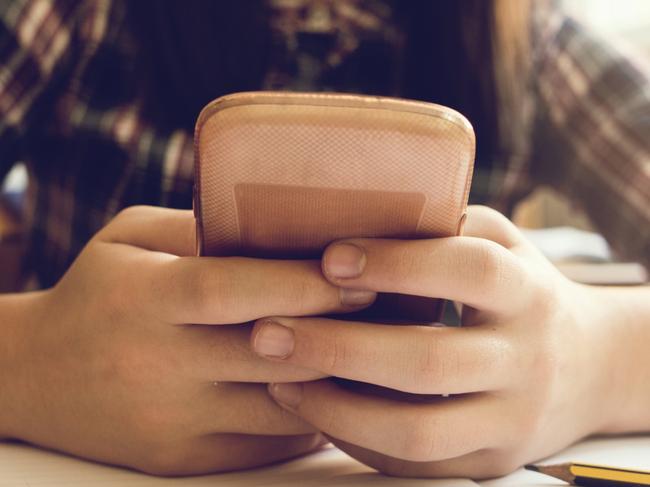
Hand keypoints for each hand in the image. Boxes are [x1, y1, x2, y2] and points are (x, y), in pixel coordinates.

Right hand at [2, 206, 375, 474]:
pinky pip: (265, 444)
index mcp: (143, 298)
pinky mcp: (181, 458)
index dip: (302, 281)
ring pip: (278, 406)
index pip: (232, 288)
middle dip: (339, 330)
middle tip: (397, 307)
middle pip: (269, 351)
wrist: (33, 379)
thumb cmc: (95, 294)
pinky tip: (339, 392)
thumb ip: (196, 227)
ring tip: (384, 351)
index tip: (361, 273)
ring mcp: (172, 420)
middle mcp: (157, 364)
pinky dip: (310, 419)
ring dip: (337, 380)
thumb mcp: (128, 239)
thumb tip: (278, 219)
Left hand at [251, 206, 618, 477]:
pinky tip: (314, 409)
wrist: (589, 367)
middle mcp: (525, 359)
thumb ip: (443, 226)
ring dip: (335, 408)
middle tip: (267, 333)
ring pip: (417, 430)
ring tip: (277, 379)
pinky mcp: (489, 460)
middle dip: (338, 347)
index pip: (468, 272)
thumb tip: (347, 206)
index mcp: (526, 292)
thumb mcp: (499, 245)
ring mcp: (511, 419)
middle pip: (428, 362)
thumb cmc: (519, 291)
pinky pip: (415, 463)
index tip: (329, 259)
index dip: (398, 263)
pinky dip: (356, 438)